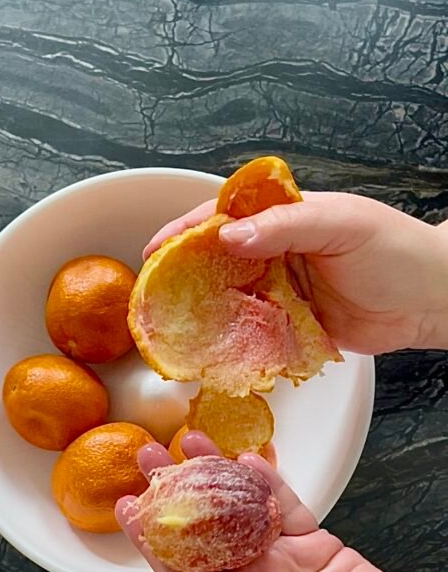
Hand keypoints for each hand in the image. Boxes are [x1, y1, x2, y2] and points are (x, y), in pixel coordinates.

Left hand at [116, 433, 447, 571]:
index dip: (152, 541)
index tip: (129, 508)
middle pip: (201, 533)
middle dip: (174, 494)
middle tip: (149, 456)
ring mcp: (279, 561)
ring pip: (240, 511)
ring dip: (216, 476)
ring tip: (193, 441)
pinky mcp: (313, 545)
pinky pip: (286, 506)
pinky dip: (270, 482)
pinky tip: (250, 459)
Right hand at [144, 193, 447, 353]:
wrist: (430, 300)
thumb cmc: (394, 249)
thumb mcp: (340, 224)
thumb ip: (286, 226)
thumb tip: (229, 236)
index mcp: (285, 219)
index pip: (224, 218)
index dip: (185, 232)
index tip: (154, 250)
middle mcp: (278, 254)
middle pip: (218, 263)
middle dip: (183, 277)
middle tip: (151, 297)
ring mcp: (283, 293)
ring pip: (232, 302)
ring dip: (205, 315)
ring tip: (172, 330)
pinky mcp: (293, 329)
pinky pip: (256, 336)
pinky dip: (236, 344)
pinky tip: (214, 353)